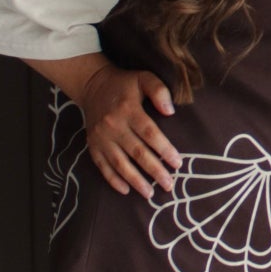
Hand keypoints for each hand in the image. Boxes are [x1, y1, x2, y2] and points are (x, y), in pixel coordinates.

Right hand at [79, 62, 180, 199]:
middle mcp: (113, 125)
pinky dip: (113, 180)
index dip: (164, 149)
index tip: (177, 163)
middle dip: (154, 171)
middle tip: (169, 185)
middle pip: (137, 152)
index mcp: (128, 109)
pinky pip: (102, 166)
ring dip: (135, 180)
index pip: (150, 133)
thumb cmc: (124, 84)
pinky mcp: (93, 145)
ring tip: (150, 193)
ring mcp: (101, 137)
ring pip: (120, 163)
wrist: (92, 85)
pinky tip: (125, 190)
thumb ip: (159, 91)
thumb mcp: (144, 78)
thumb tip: (170, 111)